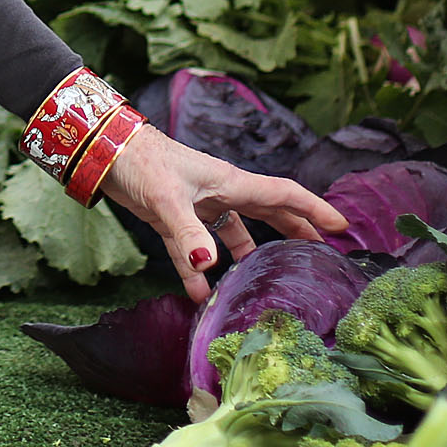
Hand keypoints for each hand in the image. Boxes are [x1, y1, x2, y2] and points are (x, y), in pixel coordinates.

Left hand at [98, 123, 347, 305]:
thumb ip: (186, 233)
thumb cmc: (140, 162)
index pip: (284, 195)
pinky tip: (201, 294)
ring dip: (250, 254)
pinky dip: (199, 269)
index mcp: (231, 183)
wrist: (104, 152)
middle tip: (320, 252)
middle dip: (295, 230)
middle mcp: (221, 192)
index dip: (314, 210)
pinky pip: (196, 247)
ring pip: (235, 232)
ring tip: (267, 278)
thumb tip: (206, 267)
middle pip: (269, 213)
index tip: (341, 227)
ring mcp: (199, 204)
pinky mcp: (175, 217)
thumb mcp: (166, 198)